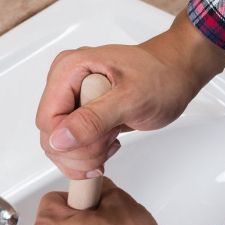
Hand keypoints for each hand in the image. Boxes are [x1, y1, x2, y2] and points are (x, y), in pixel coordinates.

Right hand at [36, 10, 224, 178]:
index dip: (70, 144)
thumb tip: (59, 139)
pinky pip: (71, 147)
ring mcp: (70, 101)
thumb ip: (93, 120)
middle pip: (51, 138)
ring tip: (113, 139)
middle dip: (81, 152)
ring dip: (87, 155)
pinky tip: (110, 142)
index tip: (100, 145)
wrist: (176, 75)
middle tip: (110, 142)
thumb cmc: (161, 77)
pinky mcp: (78, 116)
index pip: (47, 121)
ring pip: (59, 147)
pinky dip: (90, 155)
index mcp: (69, 70)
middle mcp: (64, 84)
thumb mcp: (131, 99)